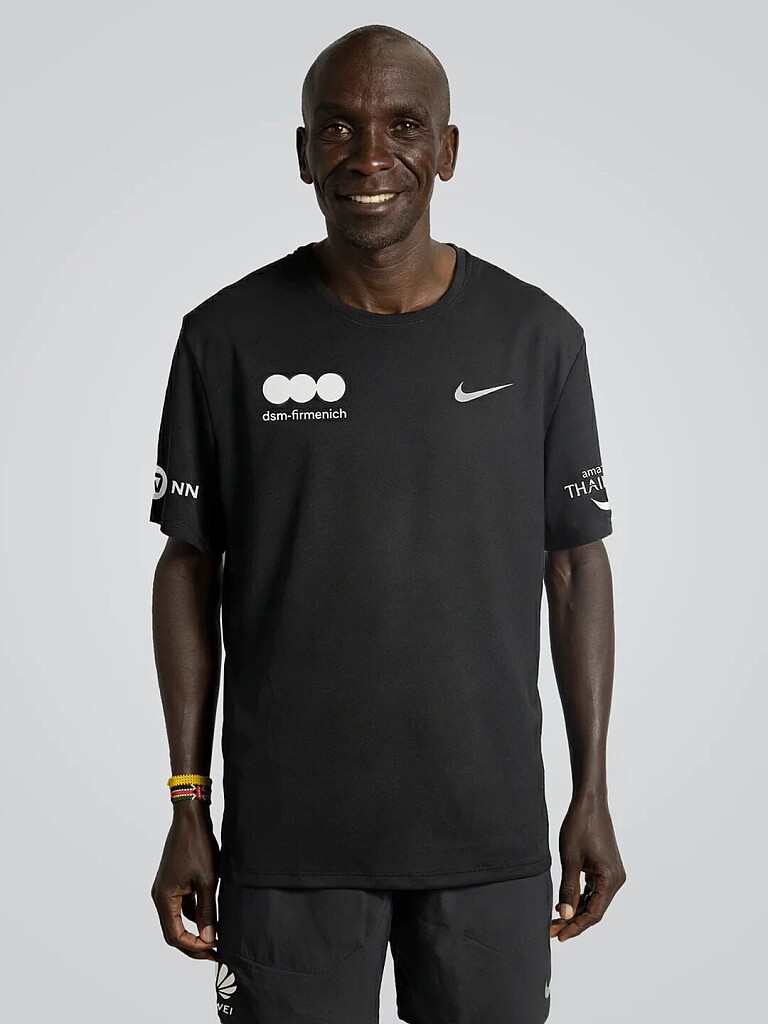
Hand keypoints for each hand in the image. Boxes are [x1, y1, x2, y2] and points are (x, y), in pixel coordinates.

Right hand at [151, 801, 219, 959]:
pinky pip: (183, 905)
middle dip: (193, 943)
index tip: (213, 949)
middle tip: (214, 951)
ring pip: (179, 918)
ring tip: (215, 936)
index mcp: (164, 898)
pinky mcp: (175, 881)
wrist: (191, 817)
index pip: (175, 935)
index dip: (194, 947)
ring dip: (195, 929)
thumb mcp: (207, 881)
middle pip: (174, 930)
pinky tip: (211, 917)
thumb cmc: (197, 845)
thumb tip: (209, 937)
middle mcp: (161, 895)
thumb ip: (207, 911)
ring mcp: (167, 888)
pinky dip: (195, 914)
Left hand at [550, 792, 625, 941]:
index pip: (594, 913)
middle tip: (553, 931)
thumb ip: (568, 889)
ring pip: (593, 900)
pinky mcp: (605, 867)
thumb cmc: (580, 826)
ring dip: (576, 910)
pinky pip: (593, 889)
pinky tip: (565, 904)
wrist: (589, 802)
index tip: (559, 936)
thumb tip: (565, 916)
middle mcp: (616, 879)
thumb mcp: (570, 859)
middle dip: (574, 921)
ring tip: (555, 920)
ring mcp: (612, 873)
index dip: (576, 927)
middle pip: (594, 909)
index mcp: (611, 879)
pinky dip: (580, 897)